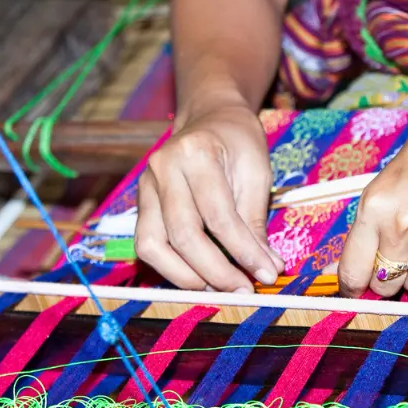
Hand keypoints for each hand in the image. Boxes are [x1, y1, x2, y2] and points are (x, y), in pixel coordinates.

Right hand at [135, 104, 284, 291]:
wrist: (210, 118)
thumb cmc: (238, 143)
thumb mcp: (257, 174)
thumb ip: (256, 222)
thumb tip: (267, 269)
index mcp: (196, 153)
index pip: (219, 217)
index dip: (244, 252)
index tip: (267, 275)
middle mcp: (162, 168)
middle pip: (183, 235)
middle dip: (216, 272)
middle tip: (244, 290)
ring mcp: (145, 186)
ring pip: (153, 246)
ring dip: (187, 277)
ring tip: (221, 288)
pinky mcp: (140, 202)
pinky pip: (147, 244)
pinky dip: (172, 267)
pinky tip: (200, 276)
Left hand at [337, 106, 407, 297]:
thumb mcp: (386, 184)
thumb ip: (366, 229)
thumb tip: (333, 270)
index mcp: (376, 207)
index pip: (353, 270)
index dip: (353, 287)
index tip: (357, 290)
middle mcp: (404, 226)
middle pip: (386, 284)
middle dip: (390, 277)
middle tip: (402, 256)